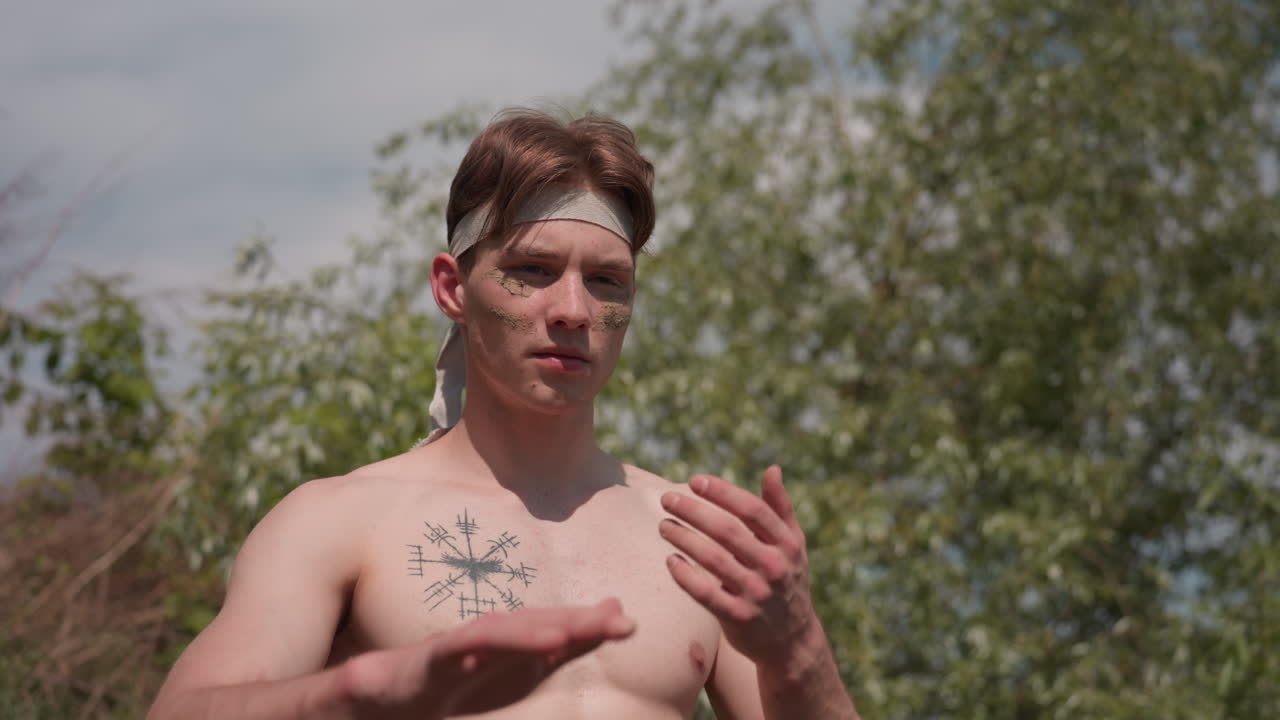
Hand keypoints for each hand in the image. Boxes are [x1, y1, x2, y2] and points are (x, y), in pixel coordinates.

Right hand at [343, 598, 634, 718]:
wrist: (392, 692)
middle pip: (538, 624)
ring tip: (564, 634)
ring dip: (531, 631)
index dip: (593, 625)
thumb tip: (605, 622)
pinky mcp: (433, 657)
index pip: (559, 629)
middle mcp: (494, 636)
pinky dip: (477, 645)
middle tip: (616, 619)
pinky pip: (458, 648)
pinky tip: (488, 650)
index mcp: (516, 642)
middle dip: (576, 621)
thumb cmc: (459, 678)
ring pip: (501, 633)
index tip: (630, 623)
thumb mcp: (516, 670)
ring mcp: (463, 644)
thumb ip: (559, 647)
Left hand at [659, 465, 820, 666]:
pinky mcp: (739, 617)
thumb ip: (780, 508)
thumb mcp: (792, 544)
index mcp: (787, 543)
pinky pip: (706, 593)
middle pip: (728, 531)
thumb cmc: (786, 579)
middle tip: (667, 499)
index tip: (694, 480)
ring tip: (664, 526)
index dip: (722, 492)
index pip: (752, 510)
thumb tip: (772, 469)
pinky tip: (671, 560)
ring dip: (684, 539)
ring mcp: (757, 593)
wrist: (791, 639)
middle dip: (694, 511)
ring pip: (713, 560)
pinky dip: (686, 576)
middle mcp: (774, 566)